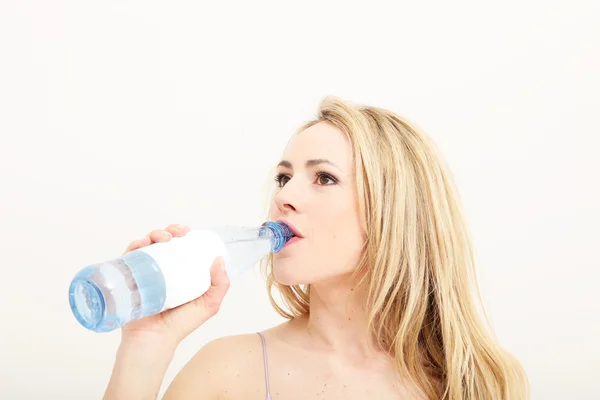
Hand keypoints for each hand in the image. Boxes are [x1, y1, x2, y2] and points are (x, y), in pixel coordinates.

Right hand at [119, 224, 229, 349]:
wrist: (154, 340)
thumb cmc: (181, 324)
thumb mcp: (208, 305)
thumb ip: (220, 285)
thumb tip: (219, 259)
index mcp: (181, 272)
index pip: (183, 247)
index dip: (187, 236)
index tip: (190, 233)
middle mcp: (163, 269)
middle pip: (165, 242)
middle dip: (172, 230)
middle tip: (178, 233)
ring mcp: (145, 272)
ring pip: (148, 245)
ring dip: (155, 234)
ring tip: (162, 238)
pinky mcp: (129, 277)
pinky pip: (129, 257)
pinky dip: (135, 246)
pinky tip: (141, 244)